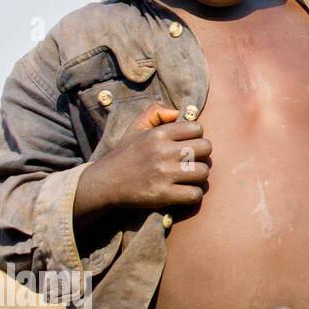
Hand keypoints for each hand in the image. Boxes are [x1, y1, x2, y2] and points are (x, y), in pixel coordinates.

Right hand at [73, 104, 210, 218]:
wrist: (103, 184)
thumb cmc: (124, 156)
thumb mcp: (134, 129)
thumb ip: (154, 113)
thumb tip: (177, 112)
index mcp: (158, 134)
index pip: (197, 129)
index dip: (196, 137)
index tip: (188, 146)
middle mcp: (162, 152)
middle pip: (206, 148)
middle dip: (201, 155)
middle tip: (191, 162)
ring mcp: (163, 174)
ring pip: (203, 172)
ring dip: (199, 176)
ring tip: (188, 177)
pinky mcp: (162, 195)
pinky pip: (195, 194)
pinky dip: (193, 195)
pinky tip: (184, 192)